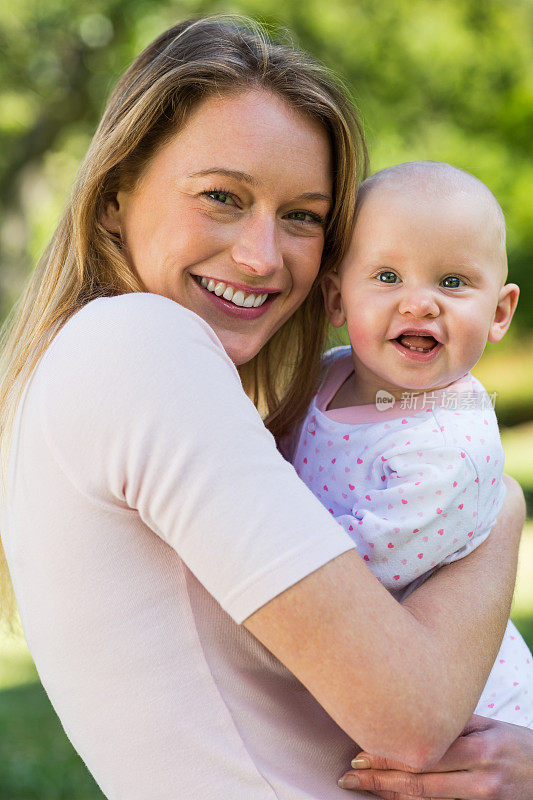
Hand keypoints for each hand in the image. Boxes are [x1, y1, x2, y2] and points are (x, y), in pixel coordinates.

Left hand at [338, 714, 532, 798]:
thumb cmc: (517, 744)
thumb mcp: (489, 726)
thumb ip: (452, 724)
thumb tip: (408, 712)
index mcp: (480, 751)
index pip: (424, 754)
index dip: (389, 755)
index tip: (359, 752)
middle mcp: (480, 781)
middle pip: (419, 782)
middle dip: (380, 779)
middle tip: (349, 774)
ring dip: (389, 795)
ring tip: (360, 785)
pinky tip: (391, 798)